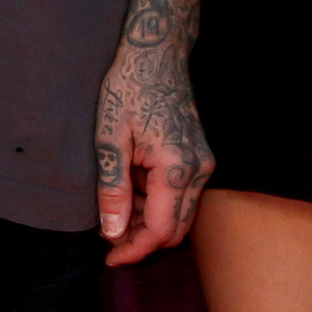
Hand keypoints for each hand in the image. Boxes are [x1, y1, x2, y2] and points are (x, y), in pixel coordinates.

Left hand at [93, 44, 211, 267]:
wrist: (155, 52)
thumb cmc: (128, 88)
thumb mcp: (109, 138)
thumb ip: (112, 189)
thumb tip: (113, 233)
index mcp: (177, 167)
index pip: (161, 231)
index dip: (134, 251)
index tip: (108, 258)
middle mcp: (198, 169)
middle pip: (177, 230)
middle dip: (143, 242)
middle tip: (108, 241)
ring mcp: (202, 162)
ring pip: (180, 215)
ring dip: (149, 223)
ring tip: (114, 212)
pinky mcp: (199, 156)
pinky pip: (182, 196)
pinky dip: (157, 204)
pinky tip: (131, 192)